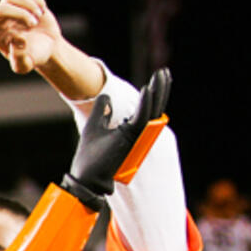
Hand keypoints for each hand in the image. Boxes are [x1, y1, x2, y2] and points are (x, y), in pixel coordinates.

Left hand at [0, 0, 61, 74]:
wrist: (48, 47)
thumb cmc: (32, 57)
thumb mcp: (24, 65)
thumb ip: (18, 59)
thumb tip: (16, 41)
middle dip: (17, 14)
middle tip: (32, 24)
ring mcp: (10, 8)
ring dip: (27, 6)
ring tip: (38, 18)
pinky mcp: (23, 0)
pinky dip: (35, 0)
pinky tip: (42, 11)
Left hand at [63, 69, 169, 201]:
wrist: (85, 178)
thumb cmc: (89, 158)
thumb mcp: (93, 127)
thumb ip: (101, 110)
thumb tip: (106, 96)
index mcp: (130, 130)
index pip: (147, 108)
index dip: (153, 92)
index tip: (157, 76)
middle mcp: (136, 133)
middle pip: (154, 107)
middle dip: (161, 88)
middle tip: (165, 71)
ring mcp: (135, 137)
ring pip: (152, 111)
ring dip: (157, 92)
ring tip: (161, 75)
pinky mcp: (130, 140)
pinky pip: (142, 119)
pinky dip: (146, 104)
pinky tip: (148, 89)